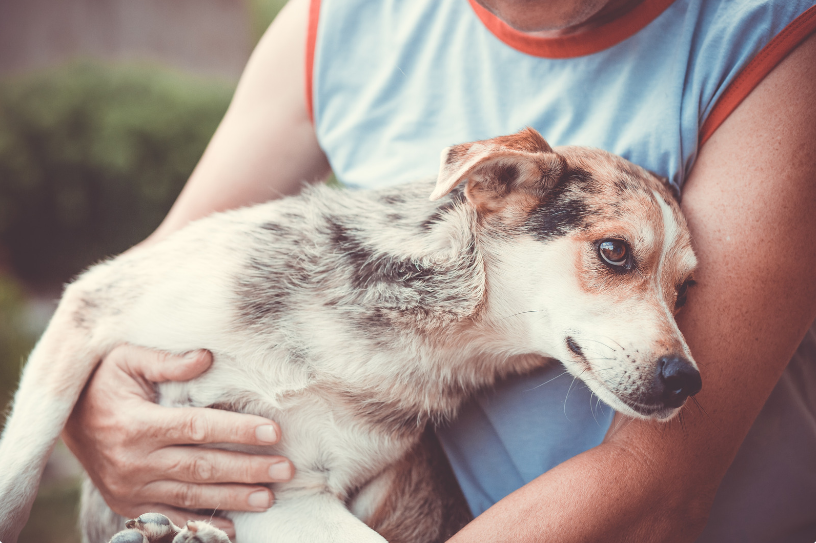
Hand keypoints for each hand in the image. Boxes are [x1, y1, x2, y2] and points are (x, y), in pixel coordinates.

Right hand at [63, 345, 293, 538]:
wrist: (65, 420)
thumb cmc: (103, 382)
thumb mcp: (126, 359)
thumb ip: (166, 362)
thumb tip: (206, 358)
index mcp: (137, 424)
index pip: (197, 428)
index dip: (236, 431)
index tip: (273, 432)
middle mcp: (134, 461)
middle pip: (202, 468)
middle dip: (247, 469)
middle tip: (285, 469)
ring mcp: (131, 487)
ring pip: (192, 496)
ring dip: (233, 498)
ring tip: (269, 496)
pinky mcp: (129, 503)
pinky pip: (169, 518)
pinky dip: (201, 524)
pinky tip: (232, 528)